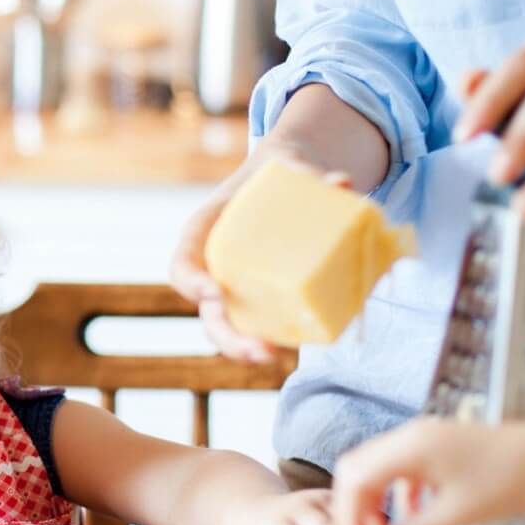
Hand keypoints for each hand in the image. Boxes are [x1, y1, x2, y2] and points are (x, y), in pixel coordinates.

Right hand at [171, 157, 349, 362]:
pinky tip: (307, 340)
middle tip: (258, 349)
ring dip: (247, 348)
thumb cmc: (277, 175)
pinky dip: (280, 337)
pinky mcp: (267, 299)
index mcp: (205, 233)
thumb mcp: (288, 167)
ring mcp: (239, 289)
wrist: (287, 183)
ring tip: (274, 357)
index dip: (192, 283)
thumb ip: (309, 173)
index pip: (183, 265)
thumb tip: (341, 183)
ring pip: (231, 328)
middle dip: (227, 336)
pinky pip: (265, 324)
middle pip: (208, 312)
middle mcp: (216, 268)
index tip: (215, 293)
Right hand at [332, 418, 524, 524]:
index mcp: (408, 448)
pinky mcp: (436, 446)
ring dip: (374, 504)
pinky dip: (396, 495)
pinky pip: (399, 469)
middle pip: (356, 471)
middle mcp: (408, 436)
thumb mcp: (456, 516)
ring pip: (376, 469)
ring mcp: (421, 438)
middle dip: (355, 511)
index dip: (350, 520)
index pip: (354, 481)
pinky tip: (412, 519)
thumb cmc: (510, 482)